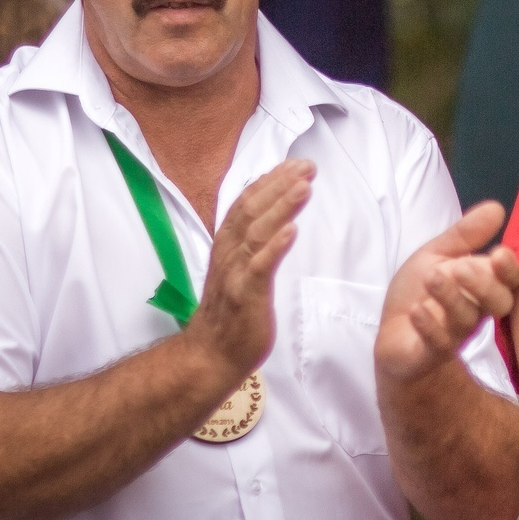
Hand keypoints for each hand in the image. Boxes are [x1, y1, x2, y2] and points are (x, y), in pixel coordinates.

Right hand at [185, 160, 312, 379]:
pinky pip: (260, 267)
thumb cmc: (230, 312)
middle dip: (280, 185)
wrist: (210, 355)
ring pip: (257, 232)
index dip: (269, 181)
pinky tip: (293, 230)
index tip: (294, 163)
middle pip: (253, 210)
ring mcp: (236, 273)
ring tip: (304, 186)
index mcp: (227, 244)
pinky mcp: (245, 295)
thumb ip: (249, 242)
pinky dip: (276, 246)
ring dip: (281, 207)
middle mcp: (228, 253)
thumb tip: (271, 217)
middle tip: (308, 166)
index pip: (246, 203)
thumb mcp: (238, 269)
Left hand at [376, 202, 518, 384]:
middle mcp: (475, 310)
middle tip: (460, 268)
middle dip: (484, 285)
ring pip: (466, 320)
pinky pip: (439, 343)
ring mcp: (455, 333)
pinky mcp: (431, 353)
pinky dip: (429, 326)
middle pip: (499, 304)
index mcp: (481, 285)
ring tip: (431, 278)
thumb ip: (466, 234)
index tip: (499, 253)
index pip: (509, 280)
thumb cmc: (420, 292)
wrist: (393, 335)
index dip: (509, 269)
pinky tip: (417, 310)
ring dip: (450, 298)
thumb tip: (497, 207)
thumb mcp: (437, 254)